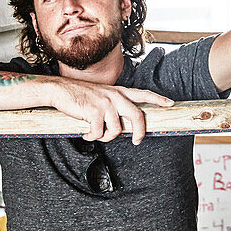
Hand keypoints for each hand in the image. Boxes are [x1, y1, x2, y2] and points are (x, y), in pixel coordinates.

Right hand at [51, 80, 172, 143]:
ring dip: (105, 136)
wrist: (60, 90)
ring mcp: (106, 104)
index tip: (170, 103)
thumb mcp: (102, 95)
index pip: (143, 93)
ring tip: (95, 133)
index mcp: (118, 92)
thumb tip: (121, 124)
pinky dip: (91, 137)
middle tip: (136, 141)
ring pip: (116, 130)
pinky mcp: (95, 112)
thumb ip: (114, 105)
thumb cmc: (80, 95)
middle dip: (140, 132)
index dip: (158, 99)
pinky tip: (86, 133)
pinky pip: (99, 133)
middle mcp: (115, 96)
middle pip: (137, 116)